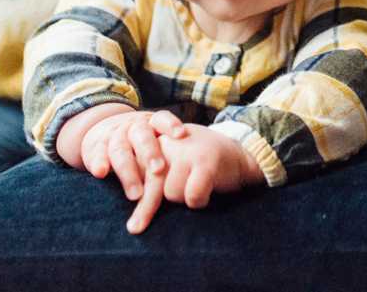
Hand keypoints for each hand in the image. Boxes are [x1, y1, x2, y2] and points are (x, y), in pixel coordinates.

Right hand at [79, 108, 186, 202]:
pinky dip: (98, 162)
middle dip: (150, 152)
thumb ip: (173, 153)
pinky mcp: (95, 146)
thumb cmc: (142, 144)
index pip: (162, 119)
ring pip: (120, 149)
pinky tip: (101, 173)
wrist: (105, 129)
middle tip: (159, 170)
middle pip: (142, 136)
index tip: (181, 134)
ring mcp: (114, 136)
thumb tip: (198, 182)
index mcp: (151, 123)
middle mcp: (133, 127)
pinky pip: (97, 153)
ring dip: (128, 171)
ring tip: (136, 194)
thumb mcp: (157, 141)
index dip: (171, 125)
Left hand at [126, 117, 261, 233]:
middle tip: (135, 228)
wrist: (239, 154)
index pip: (136, 169)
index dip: (133, 192)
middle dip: (145, 208)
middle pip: (151, 183)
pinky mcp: (205, 161)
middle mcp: (168, 141)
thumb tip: (129, 202)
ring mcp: (187, 150)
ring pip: (171, 193)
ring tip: (196, 186)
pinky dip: (200, 200)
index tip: (127, 216)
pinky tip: (208, 191)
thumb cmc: (200, 163)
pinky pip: (192, 195)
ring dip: (183, 198)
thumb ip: (151, 172)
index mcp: (156, 139)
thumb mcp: (172, 161)